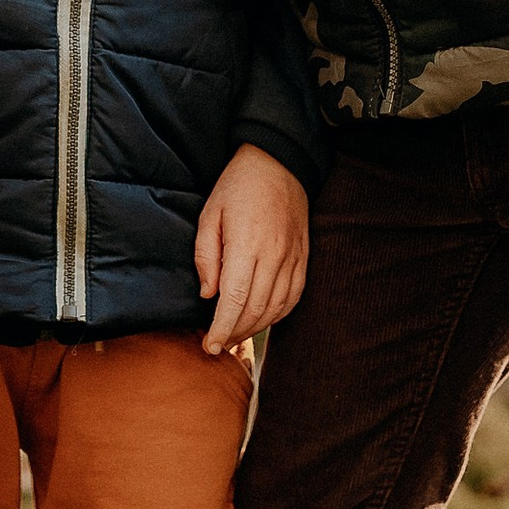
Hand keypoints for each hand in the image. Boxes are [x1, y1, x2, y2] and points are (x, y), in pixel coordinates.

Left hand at [195, 144, 308, 357]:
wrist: (278, 162)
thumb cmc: (238, 186)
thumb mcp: (210, 214)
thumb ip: (206, 256)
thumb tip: (208, 295)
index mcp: (247, 244)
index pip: (235, 299)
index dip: (222, 328)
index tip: (209, 346)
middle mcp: (274, 255)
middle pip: (256, 309)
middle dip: (235, 333)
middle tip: (216, 344)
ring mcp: (293, 257)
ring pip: (276, 307)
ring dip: (255, 328)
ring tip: (235, 335)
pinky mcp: (303, 256)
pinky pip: (294, 296)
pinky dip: (278, 314)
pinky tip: (262, 319)